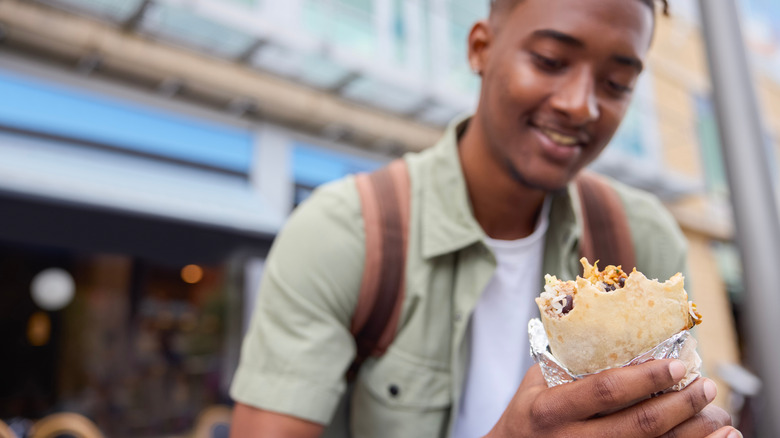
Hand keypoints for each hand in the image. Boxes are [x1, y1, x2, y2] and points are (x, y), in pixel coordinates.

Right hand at [485, 360, 738, 437]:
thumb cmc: (529, 412)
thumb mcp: (538, 382)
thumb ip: (572, 362)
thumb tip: (622, 326)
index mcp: (551, 409)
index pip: (605, 391)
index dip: (646, 378)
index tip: (679, 364)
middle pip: (637, 427)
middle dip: (680, 406)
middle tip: (707, 387)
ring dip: (693, 436)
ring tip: (720, 417)